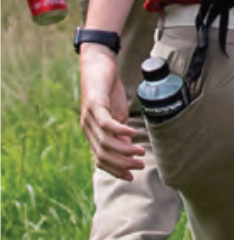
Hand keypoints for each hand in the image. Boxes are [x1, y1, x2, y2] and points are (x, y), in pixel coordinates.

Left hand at [79, 47, 144, 180]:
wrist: (97, 62)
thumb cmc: (107, 87)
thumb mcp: (115, 112)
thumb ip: (118, 129)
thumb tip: (127, 144)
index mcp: (91, 133)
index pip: (100, 160)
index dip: (115, 171)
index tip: (131, 177)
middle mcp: (87, 129)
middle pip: (103, 155)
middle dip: (122, 164)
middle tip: (140, 165)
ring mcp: (89, 118)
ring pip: (105, 143)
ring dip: (124, 151)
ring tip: (140, 152)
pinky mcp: (95, 105)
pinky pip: (107, 124)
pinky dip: (120, 132)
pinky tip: (132, 134)